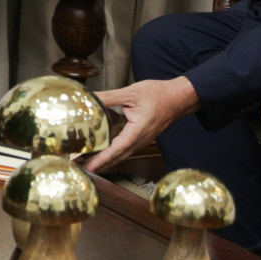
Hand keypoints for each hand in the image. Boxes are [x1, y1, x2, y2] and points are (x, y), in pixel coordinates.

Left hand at [85, 77, 199, 173]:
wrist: (178, 97)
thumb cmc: (159, 94)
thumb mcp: (131, 92)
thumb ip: (109, 97)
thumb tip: (90, 97)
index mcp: (137, 131)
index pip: (116, 149)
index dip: (102, 159)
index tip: (90, 166)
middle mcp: (140, 140)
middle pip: (118, 156)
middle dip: (100, 164)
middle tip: (81, 167)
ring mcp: (142, 140)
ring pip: (122, 154)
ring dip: (106, 160)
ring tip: (89, 161)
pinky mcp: (142, 137)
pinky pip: (127, 149)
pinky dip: (114, 153)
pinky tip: (105, 150)